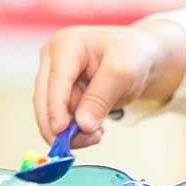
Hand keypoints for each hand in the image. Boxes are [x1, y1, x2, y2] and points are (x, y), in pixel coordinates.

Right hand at [32, 20, 185, 147]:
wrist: (141, 57)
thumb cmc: (133, 55)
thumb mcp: (123, 73)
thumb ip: (101, 98)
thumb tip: (82, 125)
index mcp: (66, 44)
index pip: (56, 78)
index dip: (56, 106)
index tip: (60, 130)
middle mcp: (53, 60)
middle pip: (44, 98)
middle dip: (60, 125)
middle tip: (83, 141)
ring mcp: (55, 78)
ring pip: (50, 113)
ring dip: (69, 131)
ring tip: (97, 134)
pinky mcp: (61, 95)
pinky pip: (61, 119)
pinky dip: (75, 131)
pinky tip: (94, 130)